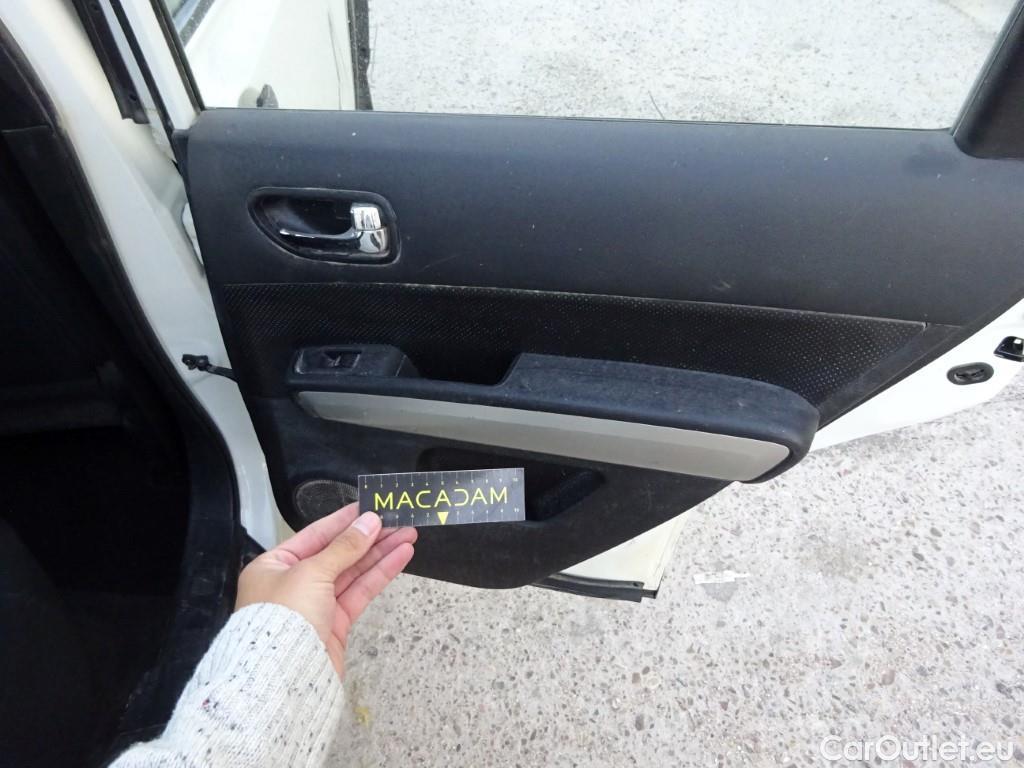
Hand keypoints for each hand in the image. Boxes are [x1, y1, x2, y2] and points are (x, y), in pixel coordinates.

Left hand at [235, 503, 415, 677]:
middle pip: (338, 552)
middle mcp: (293, 583)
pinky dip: (380, 575)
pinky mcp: (334, 624)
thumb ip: (344, 547)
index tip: (371, 507)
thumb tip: (370, 522)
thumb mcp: (312, 572)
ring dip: (381, 553)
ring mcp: (315, 604)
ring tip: (408, 535)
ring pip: (353, 572)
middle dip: (370, 537)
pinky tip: (400, 558)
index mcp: (275, 565)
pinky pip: (359, 592)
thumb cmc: (284, 617)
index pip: (315, 534)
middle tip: (399, 520)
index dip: (345, 520)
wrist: (284, 676)